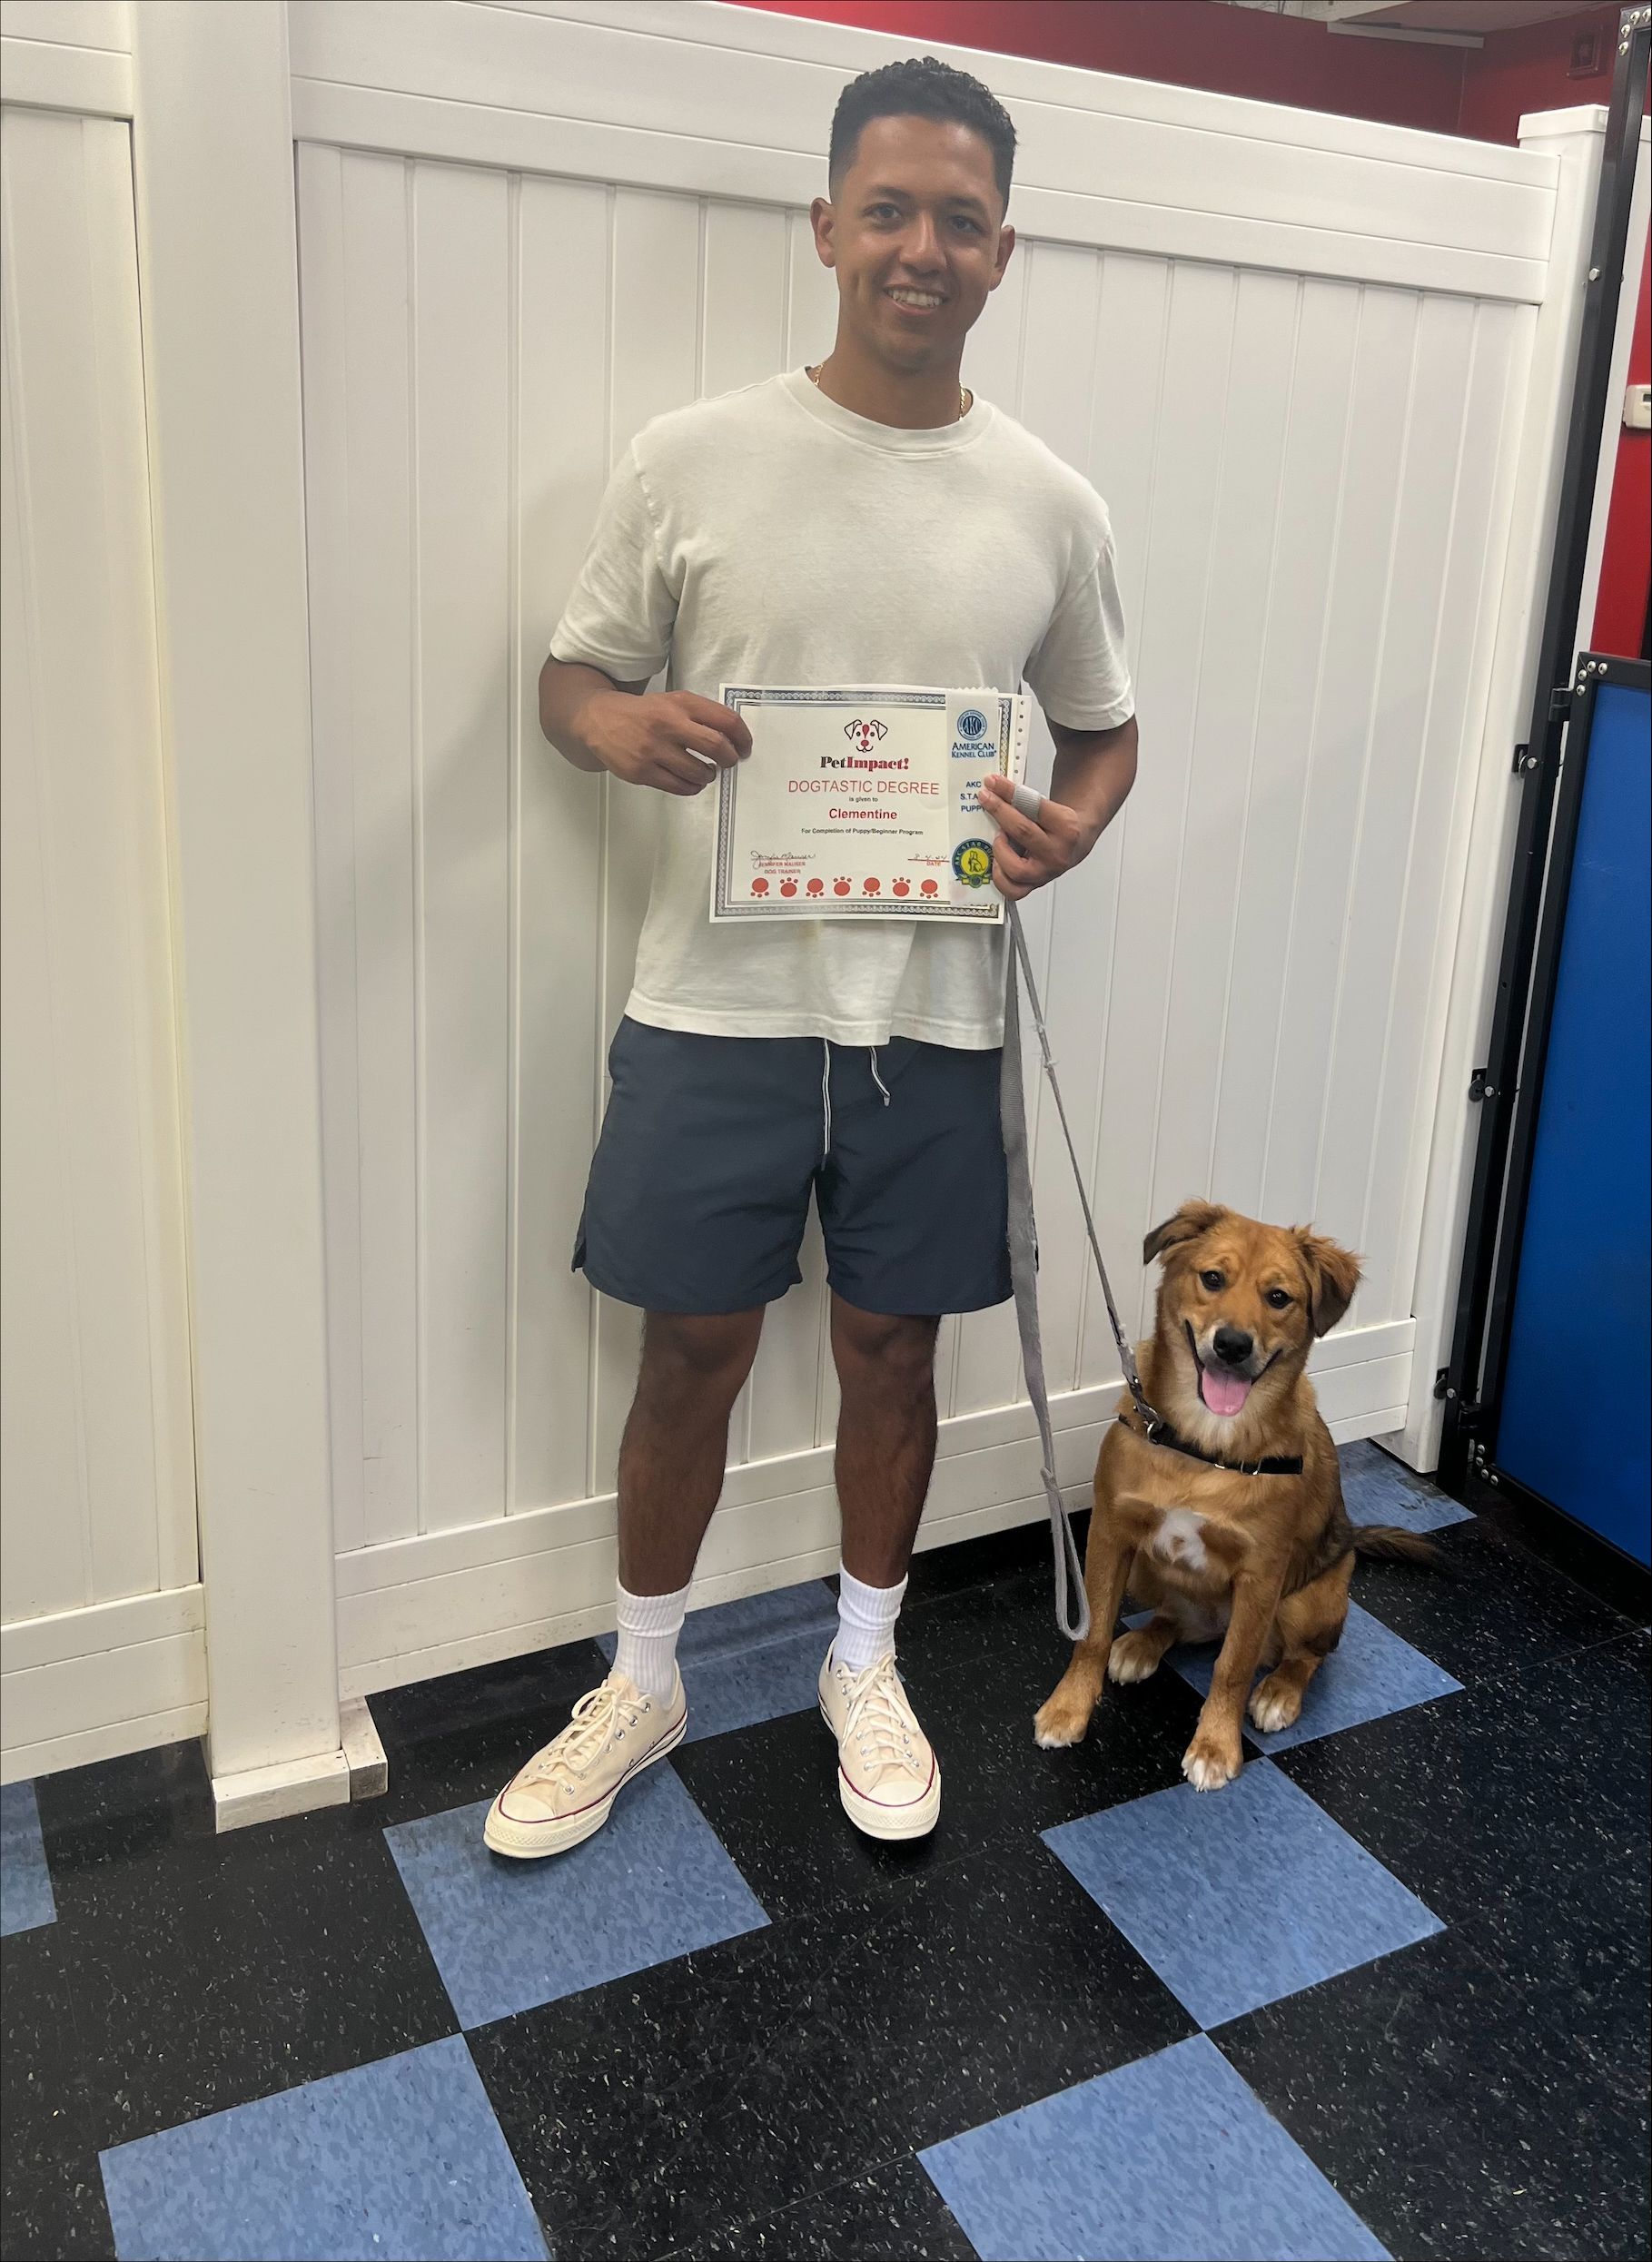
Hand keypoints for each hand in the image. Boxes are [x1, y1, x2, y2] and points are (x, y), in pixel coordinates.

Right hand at [583, 690, 751, 795]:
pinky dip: (691, 787)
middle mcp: (668, 724)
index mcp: (680, 703)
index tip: (745, 747)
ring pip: (698, 772)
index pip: (725, 720)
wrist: (599, 719)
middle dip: (730, 759)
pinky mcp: (641, 771)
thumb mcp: (672, 702)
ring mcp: (653, 749)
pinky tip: (689, 780)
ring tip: (705, 772)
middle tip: (729, 762)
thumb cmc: (643, 713)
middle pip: (716, 746)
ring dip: (708, 776)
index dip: (743, 737)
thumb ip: (700, 715)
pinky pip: (678, 786)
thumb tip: (732, 739)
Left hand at [978, 772, 1095, 898]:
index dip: (1009, 792)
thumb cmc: (1058, 824)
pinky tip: (996, 862)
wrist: (1075, 844)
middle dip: (999, 811)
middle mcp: (1057, 852)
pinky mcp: (1035, 885)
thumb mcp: (1050, 805)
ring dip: (999, 850)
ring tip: (997, 837)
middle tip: (985, 797)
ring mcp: (1046, 872)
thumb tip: (996, 785)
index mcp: (1067, 827)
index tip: (992, 782)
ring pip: (1015, 868)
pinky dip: (1000, 878)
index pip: (1034, 806)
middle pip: (1022, 831)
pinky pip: (1012, 890)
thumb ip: (1026, 797)